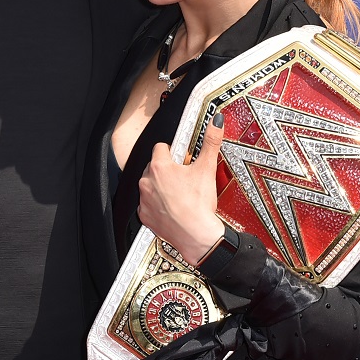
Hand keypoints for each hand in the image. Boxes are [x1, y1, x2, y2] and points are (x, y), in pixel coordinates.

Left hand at [138, 112, 226, 264]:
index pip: (161, 148)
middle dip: (167, 170)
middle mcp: (147, 181)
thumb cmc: (199, 205)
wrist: (196, 236)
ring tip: (179, 194)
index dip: (173, 151)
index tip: (181, 158)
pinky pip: (148, 205)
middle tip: (183, 178)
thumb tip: (215, 123)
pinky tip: (172, 208)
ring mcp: (144, 199)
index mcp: (160, 166)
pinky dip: (157, 205)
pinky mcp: (144, 215)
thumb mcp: (207, 168)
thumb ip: (211, 142)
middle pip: (155, 166)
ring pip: (150, 185)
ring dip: (161, 187)